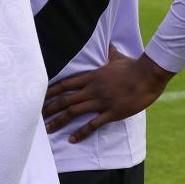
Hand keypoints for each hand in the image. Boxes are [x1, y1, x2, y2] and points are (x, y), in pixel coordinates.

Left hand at [42, 46, 173, 143]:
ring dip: (58, 120)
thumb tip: (109, 44)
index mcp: (91, 77)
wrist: (149, 74)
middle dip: (49, 108)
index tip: (38, 97)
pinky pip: (93, 124)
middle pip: (64, 99)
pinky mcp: (112, 112)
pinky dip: (81, 132)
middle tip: (35, 116)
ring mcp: (101, 101)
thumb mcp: (118, 57)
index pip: (65, 84)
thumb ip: (110, 53)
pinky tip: (72, 139)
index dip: (50, 91)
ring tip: (47, 129)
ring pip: (74, 112)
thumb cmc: (134, 66)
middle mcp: (92, 89)